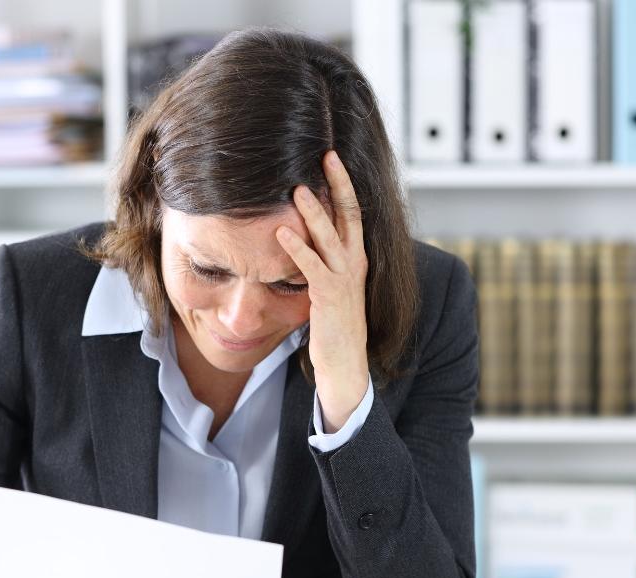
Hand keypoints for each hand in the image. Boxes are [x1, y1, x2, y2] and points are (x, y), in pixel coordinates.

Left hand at [275, 150, 370, 432]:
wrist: (345, 364)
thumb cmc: (335, 326)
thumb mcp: (330, 285)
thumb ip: (322, 261)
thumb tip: (304, 236)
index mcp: (356, 257)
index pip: (352, 212)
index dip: (343, 184)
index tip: (330, 158)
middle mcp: (355, 263)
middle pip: (349, 214)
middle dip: (338, 183)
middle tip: (325, 154)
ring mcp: (344, 280)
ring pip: (331, 237)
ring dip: (314, 212)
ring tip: (298, 188)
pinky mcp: (328, 297)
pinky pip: (313, 267)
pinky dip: (297, 248)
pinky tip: (280, 232)